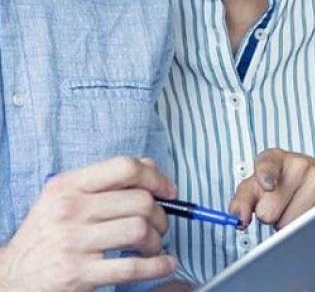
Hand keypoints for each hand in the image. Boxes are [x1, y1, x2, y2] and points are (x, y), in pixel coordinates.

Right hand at [0, 156, 177, 291]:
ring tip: (155, 245)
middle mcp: (70, 209)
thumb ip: (106, 180)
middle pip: (139, 201)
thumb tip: (152, 168)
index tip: (169, 191)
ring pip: (139, 230)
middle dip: (162, 214)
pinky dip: (157, 266)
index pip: (125, 167)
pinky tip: (164, 264)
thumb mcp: (65, 197)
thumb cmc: (46, 234)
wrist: (10, 277)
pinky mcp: (78, 274)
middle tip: (162, 225)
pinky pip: (132, 267)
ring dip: (158, 240)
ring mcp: (74, 242)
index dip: (155, 177)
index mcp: (69, 185)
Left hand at [229, 149, 314, 229]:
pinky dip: (310, 228)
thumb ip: (243, 200)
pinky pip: (312, 226)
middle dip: (271, 217)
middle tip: (283, 206)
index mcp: (277, 158)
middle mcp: (300, 164)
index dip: (266, 174)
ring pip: (290, 224)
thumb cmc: (286, 186)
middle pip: (269, 211)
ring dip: (292, 225)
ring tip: (301, 209)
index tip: (268, 185)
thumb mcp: (260, 187)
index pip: (267, 163)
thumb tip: (238, 219)